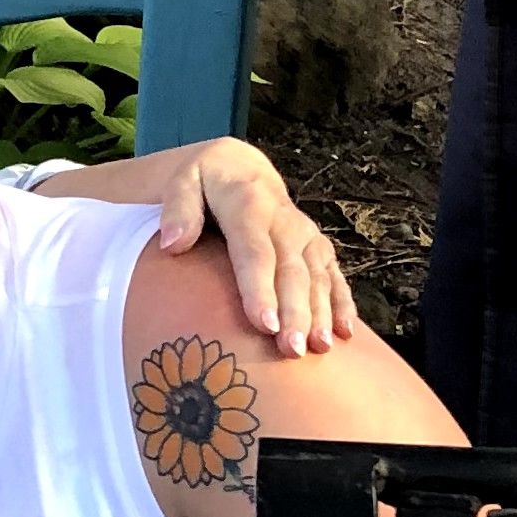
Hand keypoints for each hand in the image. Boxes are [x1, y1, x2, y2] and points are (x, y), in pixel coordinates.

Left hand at [153, 138, 354, 357]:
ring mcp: (304, 233)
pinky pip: (333, 274)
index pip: (254, 251)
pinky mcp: (316, 245)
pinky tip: (345, 333)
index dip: (260, 289)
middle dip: (294, 312)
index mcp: (248, 203)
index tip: (263, 325)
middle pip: (291, 270)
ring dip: (321, 314)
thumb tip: (172, 243)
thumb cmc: (204, 182)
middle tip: (291, 350)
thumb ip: (178, 210)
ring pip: (317, 276)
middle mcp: (284, 219)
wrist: (240, 166)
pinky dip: (342, 302)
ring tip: (318, 349)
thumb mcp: (184, 182)